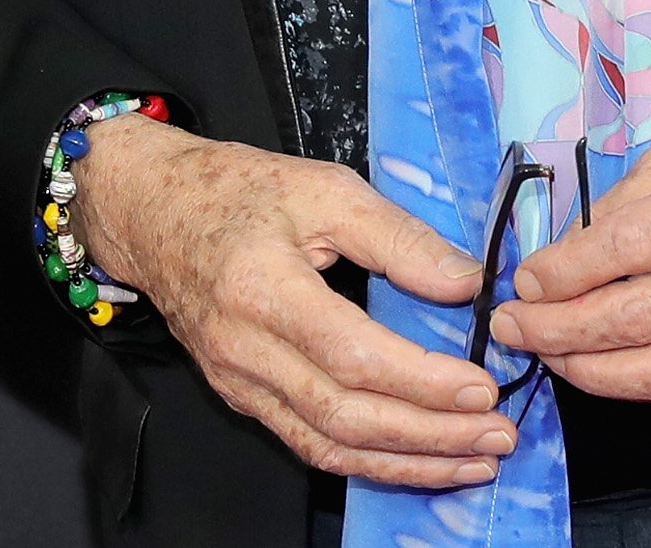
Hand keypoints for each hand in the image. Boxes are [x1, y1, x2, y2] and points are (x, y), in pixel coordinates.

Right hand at [70, 113, 515, 486]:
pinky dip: (368, 461)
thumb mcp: (325, 188)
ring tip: (473, 460)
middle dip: (430, 436)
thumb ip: (398, 236)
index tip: (482, 388)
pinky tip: (417, 459)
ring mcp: (239, 383)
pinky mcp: (242, 397)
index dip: (421, 382)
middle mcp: (245, 350)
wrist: (153, 212)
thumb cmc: (238, 191)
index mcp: (263, 289)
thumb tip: (466, 283)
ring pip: (328, 445)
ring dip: (406, 462)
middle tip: (497, 436)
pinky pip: (309, 443)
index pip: (352, 357)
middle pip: (345, 416)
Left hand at [487, 118, 650, 402]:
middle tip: (514, 325)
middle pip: (645, 313)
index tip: (526, 281)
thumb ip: (624, 203)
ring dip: (594, 371)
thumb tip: (559, 257)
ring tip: (549, 354)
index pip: (634, 244)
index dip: (569, 271)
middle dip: (565, 328)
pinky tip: (598, 367)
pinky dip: (636, 383)